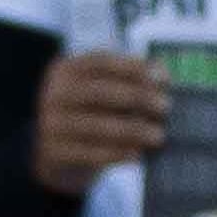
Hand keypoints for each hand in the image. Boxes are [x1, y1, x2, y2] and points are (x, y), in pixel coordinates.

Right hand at [32, 49, 172, 197]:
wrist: (51, 153)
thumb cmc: (87, 114)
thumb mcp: (96, 92)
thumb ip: (122, 82)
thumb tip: (162, 76)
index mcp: (67, 70)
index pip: (102, 62)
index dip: (134, 67)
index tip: (163, 77)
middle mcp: (56, 94)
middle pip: (101, 92)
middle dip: (138, 98)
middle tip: (165, 106)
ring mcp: (52, 124)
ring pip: (98, 126)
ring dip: (133, 130)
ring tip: (158, 135)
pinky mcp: (54, 152)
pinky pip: (91, 153)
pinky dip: (118, 154)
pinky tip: (138, 154)